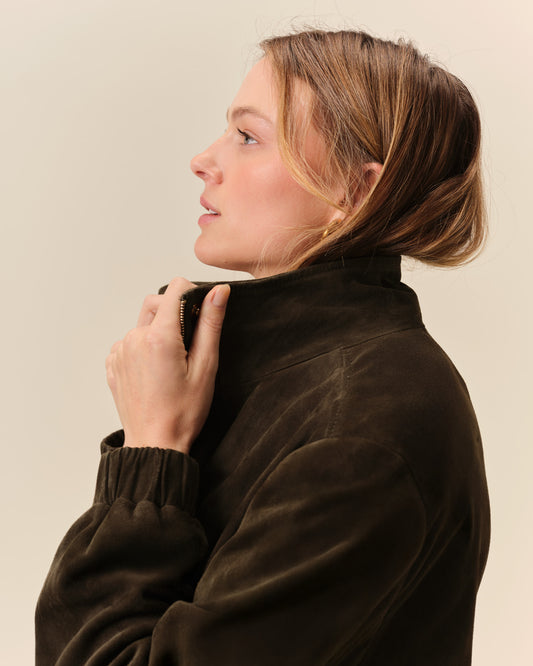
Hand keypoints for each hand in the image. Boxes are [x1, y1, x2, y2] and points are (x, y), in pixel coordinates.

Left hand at [105, 278, 229, 453]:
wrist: (155, 443)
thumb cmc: (183, 412)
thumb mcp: (206, 366)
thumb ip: (210, 323)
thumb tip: (219, 291)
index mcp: (159, 337)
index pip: (175, 289)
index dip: (193, 295)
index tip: (201, 316)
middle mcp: (134, 338)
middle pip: (156, 303)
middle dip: (174, 314)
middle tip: (189, 344)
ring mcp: (119, 351)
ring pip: (143, 323)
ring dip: (159, 332)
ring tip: (172, 364)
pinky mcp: (113, 363)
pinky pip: (131, 341)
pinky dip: (145, 348)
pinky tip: (156, 371)